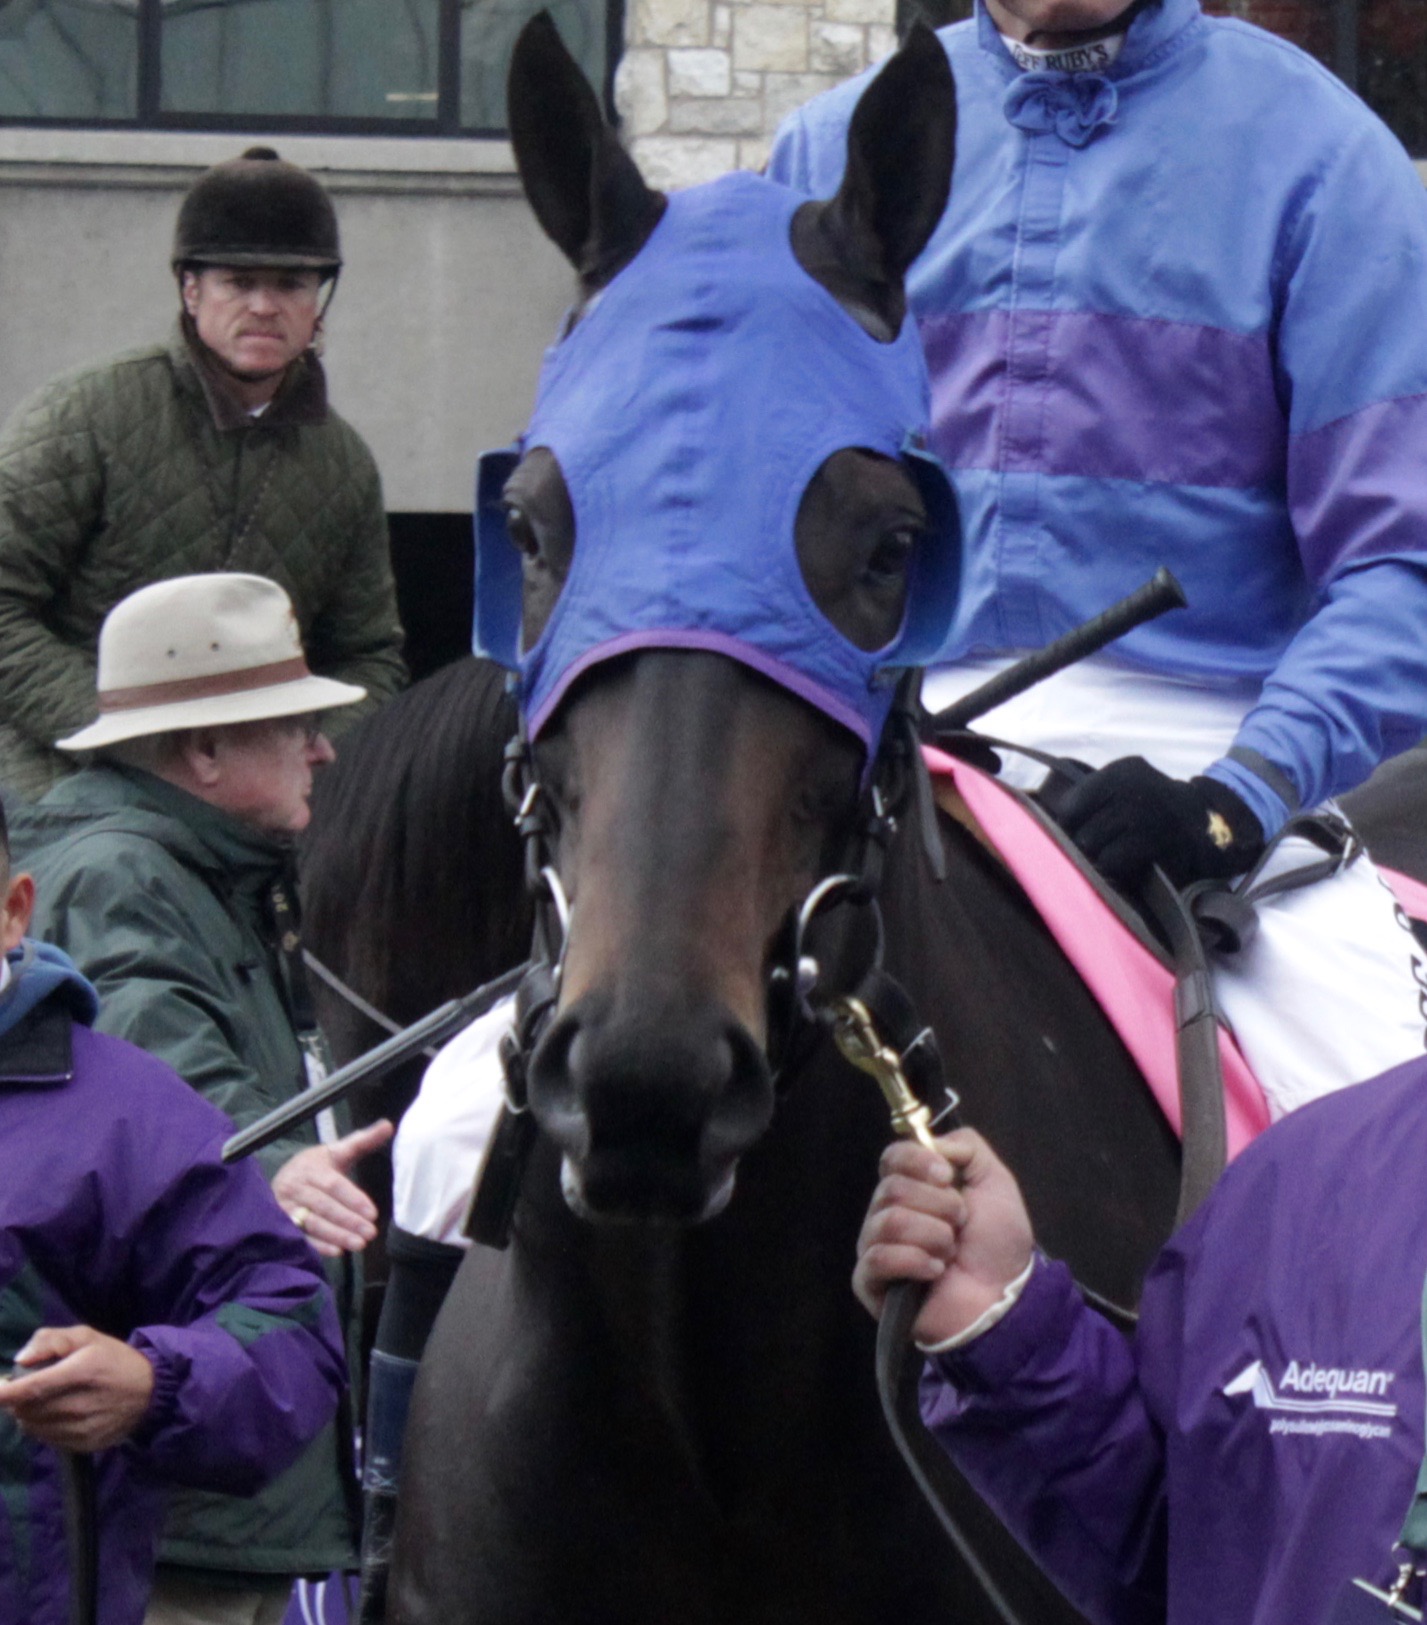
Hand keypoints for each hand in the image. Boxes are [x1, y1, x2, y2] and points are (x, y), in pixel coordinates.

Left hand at [0, 1326, 154, 1450]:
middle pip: (28, 1410)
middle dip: (17, 1400)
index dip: (6, 1393)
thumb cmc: (114, 1359)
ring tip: (41, 1401)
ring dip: (28, 1414)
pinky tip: (54, 1414)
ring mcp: (82, 1428)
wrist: (150, 1391)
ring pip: (33, 1426)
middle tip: (25, 1388)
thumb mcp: (87, 1337)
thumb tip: (20, 1360)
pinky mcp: (84, 1445)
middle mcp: (80, 1403)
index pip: (34, 1387)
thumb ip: (51, 1340)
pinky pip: (47, 1439)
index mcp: (82, 1371)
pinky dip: (42, 1427)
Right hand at [272, 1119, 394, 1257]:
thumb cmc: (317, 1166)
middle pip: (324, 1206)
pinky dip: (319, 1246)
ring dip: (336, 1235)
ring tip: (360, 1244)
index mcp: (311, 1168)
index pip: (333, 1185)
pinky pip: (301, 1237)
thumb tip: (389, 1126)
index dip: (353, 1199)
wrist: (282, 1178)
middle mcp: (295, 1187)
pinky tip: (338, 1251)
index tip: (373, 1213)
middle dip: (348, 1220)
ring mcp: (286, 1207)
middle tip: (370, 1233)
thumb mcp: (337, 1151)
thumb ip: (362, 1141)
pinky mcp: (282, 1225)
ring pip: (312, 1223)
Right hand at [854, 1130, 1033, 1347]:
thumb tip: (933, 1144)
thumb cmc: (997, 1243)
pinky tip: (935, 1271)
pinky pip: (878, 1258)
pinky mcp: (869, 1282)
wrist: (1004, 1298)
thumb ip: (967, 1147)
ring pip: (889, 1221)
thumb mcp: (995, 1181)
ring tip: (951, 1253)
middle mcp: (887, 1212)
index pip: (891, 1157)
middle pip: (892, 1188)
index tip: (948, 1177)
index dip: (917, 1161)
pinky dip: (915, 1262)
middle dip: (938, 1206)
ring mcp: (875, 1247)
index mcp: (911, 1187)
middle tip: (960, 1225)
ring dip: (933, 1236)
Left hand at [1056, 756, 1263, 888]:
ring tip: (1119, 853)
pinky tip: (1131, 863)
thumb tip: (1053, 824)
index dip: (1070, 824)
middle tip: (1104, 845)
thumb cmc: (1153, 808)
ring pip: (1094, 847)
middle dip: (1086, 843)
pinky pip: (1114, 862)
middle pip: (1079, 830)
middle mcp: (1132, 789)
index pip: (1070, 805)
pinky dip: (1118, 868)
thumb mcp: (1125, 786)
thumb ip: (1091, 797)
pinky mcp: (1157, 844)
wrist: (1208, 822)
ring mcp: (1146, 817)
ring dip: (1102, 857)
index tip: (1081, 829)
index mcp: (1121, 772)